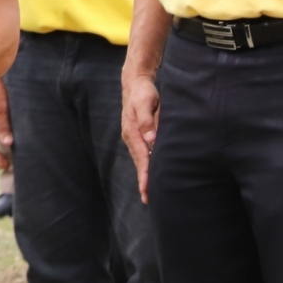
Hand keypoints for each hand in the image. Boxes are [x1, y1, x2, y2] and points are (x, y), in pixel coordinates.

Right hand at [122, 68, 160, 202]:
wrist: (134, 83)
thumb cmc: (143, 92)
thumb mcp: (145, 102)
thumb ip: (148, 120)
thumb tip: (151, 139)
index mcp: (132, 132)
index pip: (141, 157)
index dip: (145, 174)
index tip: (148, 188)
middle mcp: (131, 137)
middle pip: (139, 163)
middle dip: (143, 181)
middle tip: (148, 199)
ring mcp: (132, 137)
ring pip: (139, 160)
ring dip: (144, 175)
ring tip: (148, 191)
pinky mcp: (136, 135)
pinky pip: (141, 154)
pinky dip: (144, 165)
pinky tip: (149, 172)